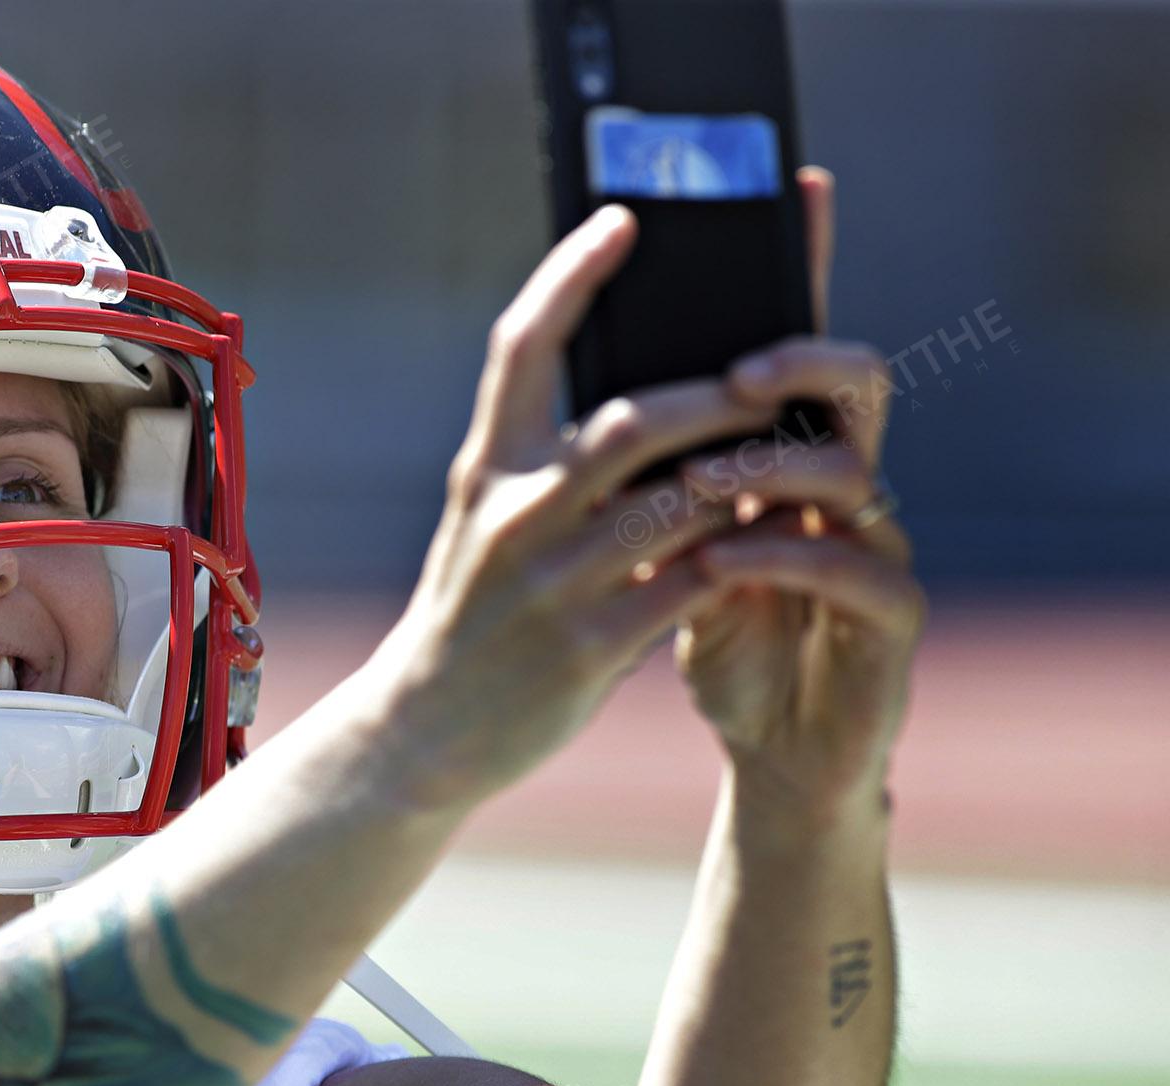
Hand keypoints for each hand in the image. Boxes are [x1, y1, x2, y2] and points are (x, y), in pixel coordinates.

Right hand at [363, 204, 824, 809]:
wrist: (425, 729)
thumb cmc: (475, 610)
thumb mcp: (485, 521)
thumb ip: (545, 464)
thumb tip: (651, 400)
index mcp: (486, 469)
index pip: (520, 348)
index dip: (571, 276)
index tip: (623, 220)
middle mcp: (514, 514)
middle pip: (633, 421)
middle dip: (717, 394)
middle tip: (772, 378)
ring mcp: (553, 582)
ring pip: (679, 500)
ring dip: (748, 474)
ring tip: (796, 459)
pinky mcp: (590, 646)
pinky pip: (696, 581)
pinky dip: (747, 554)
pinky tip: (778, 542)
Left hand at [675, 167, 925, 814]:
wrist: (771, 743)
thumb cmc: (712, 629)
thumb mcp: (662, 543)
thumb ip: (642, 471)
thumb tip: (577, 384)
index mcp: (785, 450)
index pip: (799, 345)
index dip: (807, 267)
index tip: (794, 189)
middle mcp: (840, 484)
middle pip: (853, 383)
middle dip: (799, 362)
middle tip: (738, 370)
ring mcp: (874, 546)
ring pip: (856, 473)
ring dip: (777, 467)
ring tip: (708, 479)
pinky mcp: (888, 621)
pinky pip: (857, 572)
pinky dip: (787, 559)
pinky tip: (729, 560)